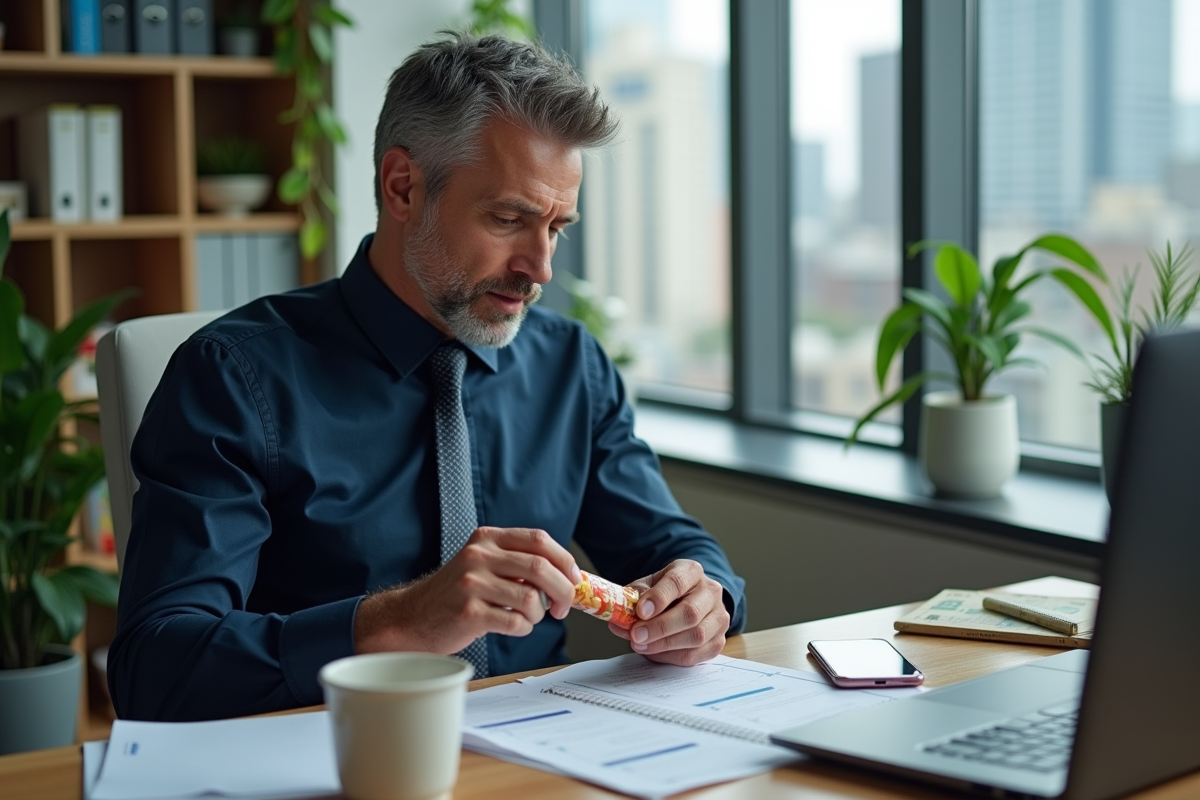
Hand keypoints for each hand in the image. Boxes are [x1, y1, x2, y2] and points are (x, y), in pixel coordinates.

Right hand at [354, 527, 581, 654]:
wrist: (412, 618)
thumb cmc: (456, 595)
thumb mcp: (483, 565)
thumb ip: (517, 563)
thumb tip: (567, 575)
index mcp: (486, 539)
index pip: (538, 540)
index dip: (564, 560)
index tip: (574, 579)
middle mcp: (478, 555)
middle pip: (540, 567)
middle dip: (563, 590)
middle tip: (563, 607)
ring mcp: (471, 583)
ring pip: (531, 598)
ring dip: (538, 614)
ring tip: (527, 618)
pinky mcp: (468, 612)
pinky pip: (516, 622)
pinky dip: (523, 629)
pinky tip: (512, 627)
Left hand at [608, 559, 729, 665]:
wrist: (689, 599)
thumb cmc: (664, 593)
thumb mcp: (647, 587)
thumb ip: (633, 601)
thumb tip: (617, 621)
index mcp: (691, 571)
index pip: (677, 582)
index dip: (658, 598)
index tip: (640, 611)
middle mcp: (710, 591)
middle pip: (690, 613)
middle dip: (660, 627)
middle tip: (636, 636)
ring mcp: (719, 617)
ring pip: (696, 636)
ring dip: (664, 645)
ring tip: (641, 645)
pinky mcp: (718, 640)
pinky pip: (696, 654)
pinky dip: (672, 656)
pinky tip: (655, 652)